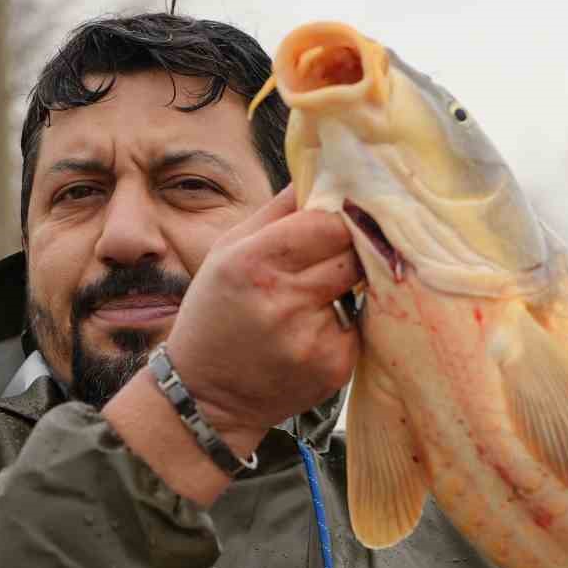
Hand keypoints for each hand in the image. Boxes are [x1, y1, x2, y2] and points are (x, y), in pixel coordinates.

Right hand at [164, 185, 363, 454]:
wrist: (206, 397)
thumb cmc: (216, 314)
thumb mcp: (226, 252)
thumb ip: (276, 212)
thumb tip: (323, 171)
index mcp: (254, 262)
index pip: (330, 223)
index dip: (342, 217)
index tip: (344, 216)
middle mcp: (284, 299)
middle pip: (353, 253)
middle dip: (352, 248)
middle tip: (340, 251)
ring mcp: (312, 336)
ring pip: (361, 288)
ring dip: (348, 285)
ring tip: (316, 294)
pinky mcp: (334, 366)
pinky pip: (359, 326)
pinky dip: (346, 322)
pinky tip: (313, 330)